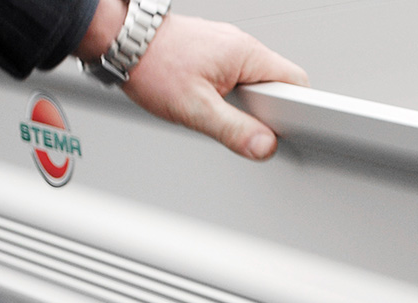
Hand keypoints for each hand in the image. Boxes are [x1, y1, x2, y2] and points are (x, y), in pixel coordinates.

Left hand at [77, 1, 307, 159]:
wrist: (119, 40)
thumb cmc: (151, 64)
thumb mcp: (195, 108)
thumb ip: (234, 131)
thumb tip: (265, 147)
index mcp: (246, 54)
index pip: (296, 82)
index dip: (298, 110)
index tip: (285, 130)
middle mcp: (241, 46)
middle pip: (279, 84)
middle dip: (271, 112)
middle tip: (246, 127)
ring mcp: (228, 47)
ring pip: (259, 83)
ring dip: (250, 106)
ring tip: (224, 115)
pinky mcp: (215, 53)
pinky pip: (240, 79)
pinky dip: (235, 97)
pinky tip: (214, 105)